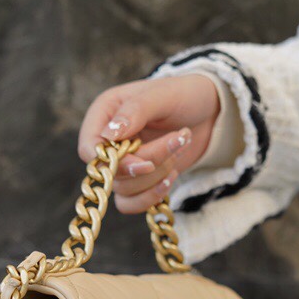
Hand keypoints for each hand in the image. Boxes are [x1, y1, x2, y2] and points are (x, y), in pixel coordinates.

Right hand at [78, 74, 219, 213]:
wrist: (209, 111)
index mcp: (105, 113)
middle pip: (111, 173)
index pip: (89, 148)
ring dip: (157, 175)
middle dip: (149, 162)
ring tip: (180, 146)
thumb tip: (109, 136)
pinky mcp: (138, 180)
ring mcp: (122, 162)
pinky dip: (152, 196)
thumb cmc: (184, 95)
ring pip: (123, 190)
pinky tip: (171, 177)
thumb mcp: (162, 95)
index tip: (144, 162)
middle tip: (178, 139)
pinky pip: (131, 204)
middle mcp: (108, 140)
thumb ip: (134, 112)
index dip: (112, 162)